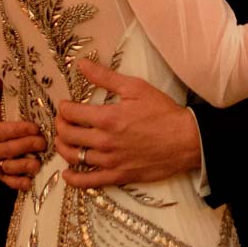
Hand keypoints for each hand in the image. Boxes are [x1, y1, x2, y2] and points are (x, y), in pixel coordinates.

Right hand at [0, 71, 44, 190]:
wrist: (13, 127)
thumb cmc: (7, 111)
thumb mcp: (1, 98)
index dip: (13, 131)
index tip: (33, 127)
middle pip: (2, 151)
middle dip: (23, 146)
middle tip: (43, 141)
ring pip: (5, 168)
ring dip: (22, 166)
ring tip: (38, 161)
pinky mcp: (3, 175)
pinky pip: (8, 182)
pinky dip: (18, 182)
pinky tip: (30, 179)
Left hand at [54, 60, 200, 189]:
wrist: (187, 140)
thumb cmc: (163, 113)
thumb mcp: (135, 88)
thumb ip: (105, 77)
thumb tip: (82, 65)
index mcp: (107, 117)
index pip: (70, 113)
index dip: (63, 107)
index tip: (66, 105)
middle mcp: (104, 141)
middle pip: (67, 135)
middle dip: (60, 126)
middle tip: (63, 121)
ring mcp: (110, 161)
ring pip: (73, 157)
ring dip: (63, 148)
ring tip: (64, 141)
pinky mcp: (119, 176)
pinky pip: (89, 181)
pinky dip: (74, 179)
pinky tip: (68, 174)